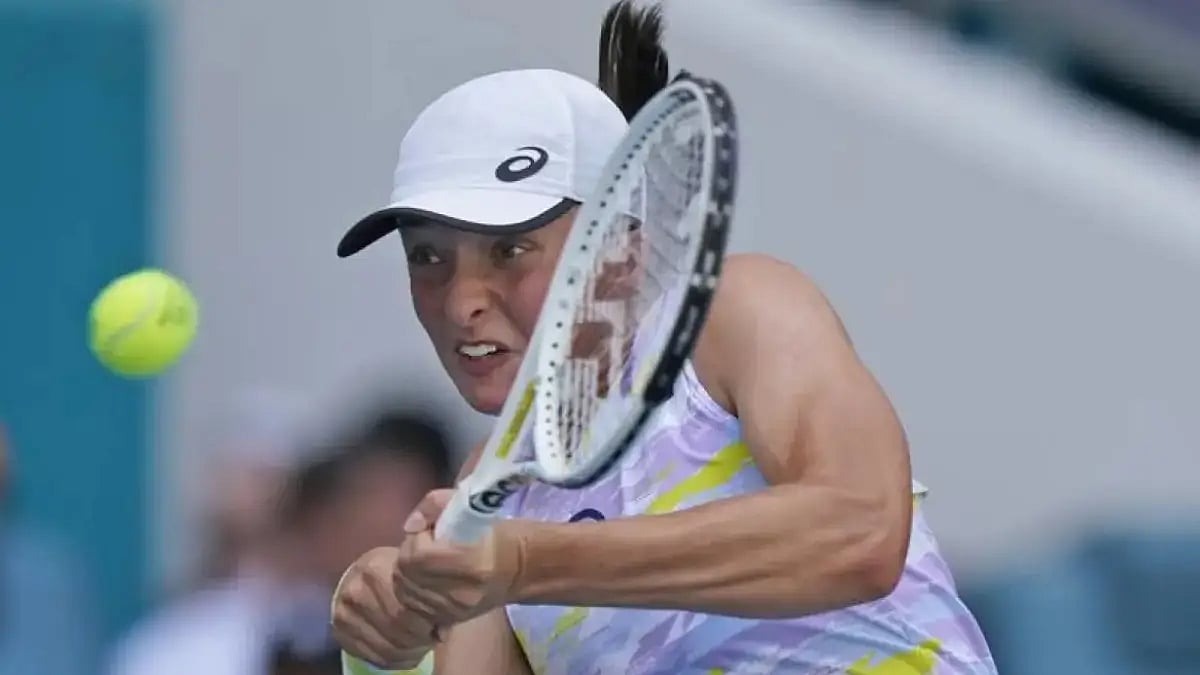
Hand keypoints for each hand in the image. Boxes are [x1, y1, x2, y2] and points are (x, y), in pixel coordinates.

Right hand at [330, 546, 436, 670]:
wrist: (362, 573)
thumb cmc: (395, 571)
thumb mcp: (412, 572)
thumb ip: (429, 596)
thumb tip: (442, 633)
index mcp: (375, 571)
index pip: (405, 610)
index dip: (427, 624)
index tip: (437, 626)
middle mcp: (355, 593)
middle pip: (396, 631)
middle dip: (419, 640)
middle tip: (431, 638)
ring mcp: (344, 615)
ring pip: (386, 649)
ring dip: (409, 654)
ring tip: (421, 646)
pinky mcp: (340, 633)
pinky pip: (373, 658)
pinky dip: (395, 662)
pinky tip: (407, 655)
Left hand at [392, 489, 522, 627]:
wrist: (522, 569)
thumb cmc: (498, 534)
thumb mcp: (473, 506)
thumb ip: (435, 505)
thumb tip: (410, 526)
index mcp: (470, 562)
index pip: (418, 555)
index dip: (417, 539)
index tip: (431, 531)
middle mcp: (460, 592)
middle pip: (406, 574)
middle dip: (409, 555)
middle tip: (426, 546)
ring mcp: (454, 610)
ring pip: (405, 592)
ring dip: (408, 573)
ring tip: (427, 563)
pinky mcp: (449, 619)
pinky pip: (413, 608)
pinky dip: (412, 593)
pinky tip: (425, 583)